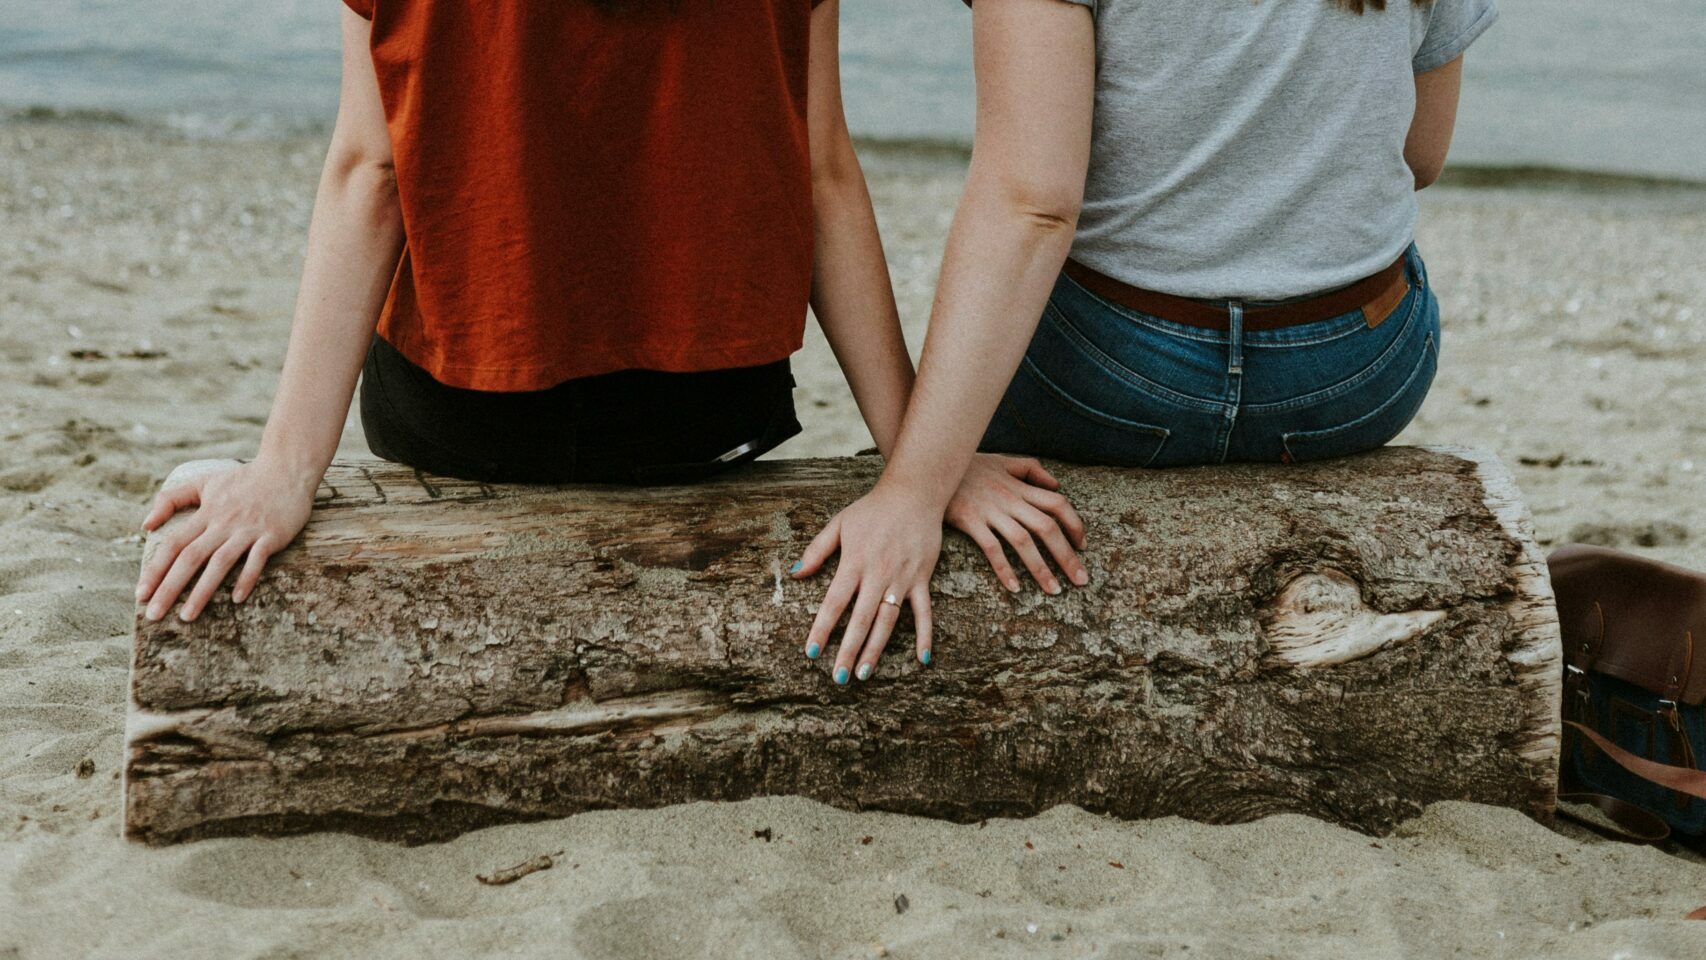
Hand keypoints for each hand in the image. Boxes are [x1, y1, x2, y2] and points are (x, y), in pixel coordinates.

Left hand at [134, 459, 319, 621]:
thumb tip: (145, 525)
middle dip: (169, 588)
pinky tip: (237, 599)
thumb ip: (170, 499)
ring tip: (186, 616)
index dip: (155, 570)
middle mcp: (223, 523)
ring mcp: (248, 529)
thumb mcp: (203, 482)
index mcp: (205, 513)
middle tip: (153, 615)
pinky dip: (247, 578)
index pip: (173, 544)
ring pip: (220, 562)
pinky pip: (258, 559)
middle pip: (191, 558)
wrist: (287, 469)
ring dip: (202, 591)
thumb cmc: (244, 480)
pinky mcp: (272, 534)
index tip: (141, 594)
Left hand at [791, 482, 942, 682]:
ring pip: (888, 620)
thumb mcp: (839, 523)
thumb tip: (795, 573)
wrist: (914, 493)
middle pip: (860, 619)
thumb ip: (816, 550)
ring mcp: (903, 578)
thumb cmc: (872, 509)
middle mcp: (878, 574)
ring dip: (876, 648)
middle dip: (848, 650)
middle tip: (838, 678)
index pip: (834, 602)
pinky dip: (925, 636)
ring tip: (864, 674)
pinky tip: (922, 660)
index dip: (822, 628)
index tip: (811, 652)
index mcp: (855, 562)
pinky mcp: (922, 578)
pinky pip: (924, 612)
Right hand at [945, 454, 1087, 594]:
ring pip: (1023, 542)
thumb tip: (1056, 485)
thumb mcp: (1003, 461)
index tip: (1083, 546)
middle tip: (1081, 581)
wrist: (932, 466)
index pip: (1058, 504)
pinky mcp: (970, 521)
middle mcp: (1010, 500)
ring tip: (1054, 590)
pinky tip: (1015, 587)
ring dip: (1041, 568)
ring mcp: (990, 511)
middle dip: (1067, 556)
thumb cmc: (968, 467)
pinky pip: (991, 548)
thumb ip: (1031, 469)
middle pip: (1047, 528)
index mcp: (1020, 487)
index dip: (1075, 525)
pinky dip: (1004, 568)